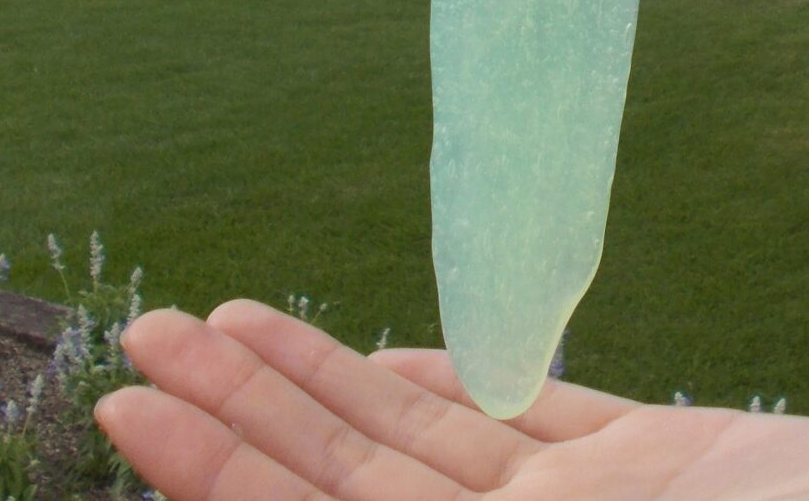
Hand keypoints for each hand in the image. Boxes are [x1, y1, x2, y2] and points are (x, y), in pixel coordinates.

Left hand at [99, 300, 808, 500]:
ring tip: (215, 324)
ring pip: (426, 444)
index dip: (225, 478)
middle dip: (239, 416)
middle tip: (135, 338)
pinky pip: (541, 418)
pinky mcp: (673, 468)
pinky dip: (459, 383)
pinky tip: (388, 357)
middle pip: (351, 488)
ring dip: (317, 384)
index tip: (136, 406)